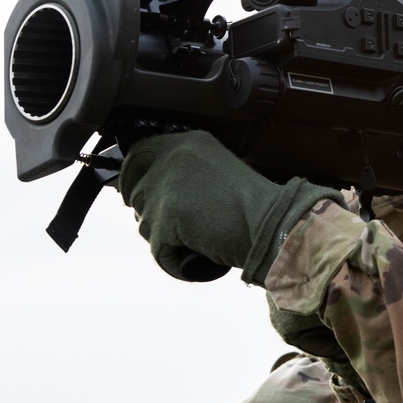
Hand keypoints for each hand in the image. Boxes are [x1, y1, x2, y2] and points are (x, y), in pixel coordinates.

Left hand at [118, 130, 338, 282]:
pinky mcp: (166, 215)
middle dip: (151, 213)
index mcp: (188, 142)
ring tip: (197, 241)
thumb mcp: (216, 173)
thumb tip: (151, 195)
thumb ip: (185, 175)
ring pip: (145, 222)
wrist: (272, 224)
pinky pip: (157, 248)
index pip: (139, 153)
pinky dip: (174, 260)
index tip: (130, 194)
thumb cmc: (255, 207)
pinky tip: (197, 257)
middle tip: (173, 227)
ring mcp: (167, 185)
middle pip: (138, 191)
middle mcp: (173, 157)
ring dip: (165, 238)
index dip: (131, 176)